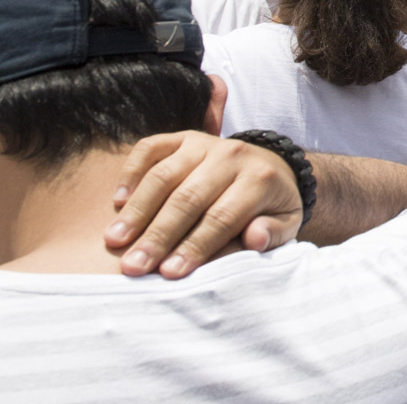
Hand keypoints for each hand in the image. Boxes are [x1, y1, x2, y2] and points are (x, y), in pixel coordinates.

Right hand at [106, 131, 301, 277]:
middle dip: (158, 236)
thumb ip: (273, 232)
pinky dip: (130, 173)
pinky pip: (150, 148)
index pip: (222, 216)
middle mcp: (232, 155)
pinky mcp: (182, 137)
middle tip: (133, 266)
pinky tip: (116, 203)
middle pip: (188, 198)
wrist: (271, 166)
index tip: (170, 273)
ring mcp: (205, 143)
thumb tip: (254, 238)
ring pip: (164, 176)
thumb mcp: (286, 222)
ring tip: (115, 241)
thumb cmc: (271, 206)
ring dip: (137, 211)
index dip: (195, 246)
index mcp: (260, 179)